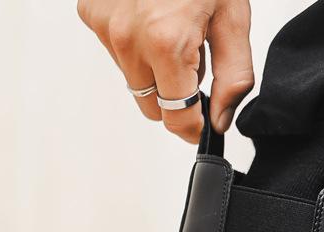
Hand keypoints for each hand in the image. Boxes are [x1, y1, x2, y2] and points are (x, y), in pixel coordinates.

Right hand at [78, 0, 253, 142]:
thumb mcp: (233, 20)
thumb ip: (232, 79)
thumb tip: (220, 121)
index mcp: (165, 43)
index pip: (176, 119)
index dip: (195, 126)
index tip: (204, 123)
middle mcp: (126, 38)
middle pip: (153, 107)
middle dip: (177, 97)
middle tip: (195, 62)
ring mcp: (103, 24)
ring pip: (135, 81)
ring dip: (156, 71)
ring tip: (174, 30)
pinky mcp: (89, 12)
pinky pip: (117, 52)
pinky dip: (136, 46)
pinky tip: (151, 16)